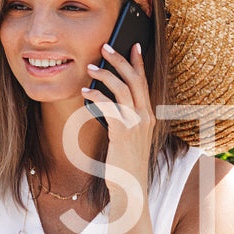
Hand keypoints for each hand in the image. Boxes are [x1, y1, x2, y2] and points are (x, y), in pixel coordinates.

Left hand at [82, 40, 155, 194]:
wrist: (131, 188)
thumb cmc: (125, 164)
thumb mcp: (127, 137)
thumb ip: (122, 118)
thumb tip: (104, 98)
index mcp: (149, 116)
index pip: (144, 82)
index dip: (138, 62)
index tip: (133, 45)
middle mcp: (146, 116)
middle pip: (135, 79)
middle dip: (120, 60)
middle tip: (105, 46)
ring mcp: (137, 124)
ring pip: (123, 89)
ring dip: (105, 74)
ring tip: (91, 67)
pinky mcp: (123, 131)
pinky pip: (109, 106)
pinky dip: (96, 96)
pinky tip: (84, 92)